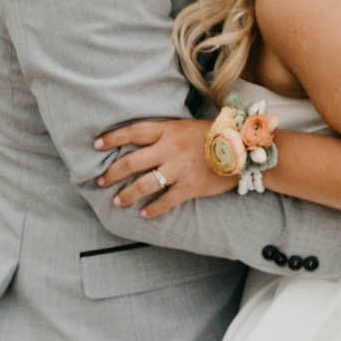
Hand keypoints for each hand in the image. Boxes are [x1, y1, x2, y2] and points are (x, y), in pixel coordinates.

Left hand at [93, 114, 228, 212]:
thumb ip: (165, 133)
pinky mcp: (190, 187)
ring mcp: (179, 169)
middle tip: (100, 180)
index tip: (97, 144)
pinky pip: (166, 201)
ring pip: (145, 184)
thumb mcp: (186, 126)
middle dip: (113, 172)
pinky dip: (153, 209)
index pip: (133, 132)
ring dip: (128, 194)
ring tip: (117, 201)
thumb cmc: (215, 134)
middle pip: (132, 161)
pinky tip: (144, 214)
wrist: (243, 148)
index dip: (113, 138)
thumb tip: (141, 141)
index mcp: (168, 130)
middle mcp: (170, 149)